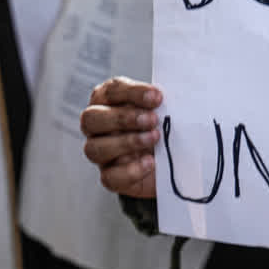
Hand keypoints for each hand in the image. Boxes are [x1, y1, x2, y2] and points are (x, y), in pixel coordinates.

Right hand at [80, 77, 162, 198]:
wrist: (173, 160)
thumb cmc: (165, 125)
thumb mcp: (166, 109)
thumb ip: (165, 101)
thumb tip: (177, 98)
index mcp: (109, 101)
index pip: (111, 91)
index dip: (132, 93)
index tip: (157, 97)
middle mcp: (98, 126)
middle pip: (91, 119)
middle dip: (123, 117)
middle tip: (153, 119)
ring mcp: (101, 153)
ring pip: (95, 148)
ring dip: (127, 142)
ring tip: (154, 138)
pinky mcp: (111, 176)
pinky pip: (110, 177)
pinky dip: (130, 170)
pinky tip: (150, 162)